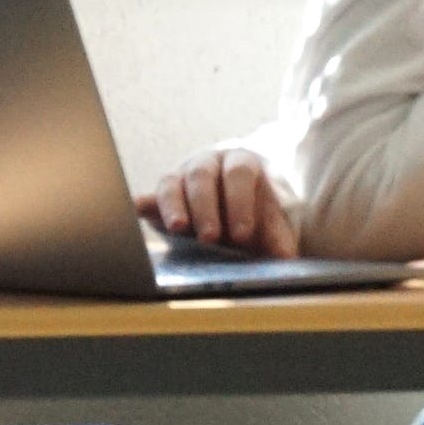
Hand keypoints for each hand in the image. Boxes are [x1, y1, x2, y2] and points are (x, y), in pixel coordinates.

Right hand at [141, 146, 298, 257]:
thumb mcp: (267, 223)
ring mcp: (179, 177)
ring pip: (172, 183)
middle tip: (211, 237)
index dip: (240, 201)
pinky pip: (148, 198)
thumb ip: (276, 238)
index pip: (239, 174)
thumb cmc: (249, 214)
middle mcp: (208, 164)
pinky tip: (136, 211)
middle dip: (207, 207)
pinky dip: (143, 205)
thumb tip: (287, 261)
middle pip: (203, 176)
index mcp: (240, 164)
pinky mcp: (158, 197)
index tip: (243, 234)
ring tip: (179, 229)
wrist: (227, 210)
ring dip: (174, 206)